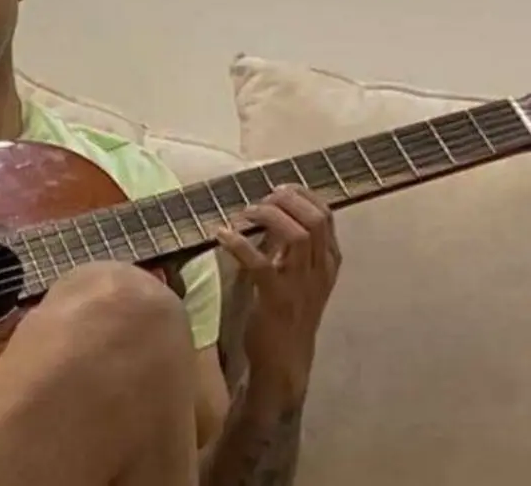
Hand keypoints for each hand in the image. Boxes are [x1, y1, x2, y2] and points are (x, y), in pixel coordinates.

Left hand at [216, 184, 342, 407]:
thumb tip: (268, 215)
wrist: (284, 361)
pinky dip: (239, 244)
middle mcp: (321, 270)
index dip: (301, 194)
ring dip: (267, 217)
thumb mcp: (297, 277)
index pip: (326, 214)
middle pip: (316, 218)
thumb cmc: (286, 316)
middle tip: (258, 201)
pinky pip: (260, 263)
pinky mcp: (276, 299)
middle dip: (286, 200)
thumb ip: (290, 248)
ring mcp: (301, 285)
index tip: (277, 189)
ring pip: (297, 234)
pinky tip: (221, 235)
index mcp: (329, 262)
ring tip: (243, 215)